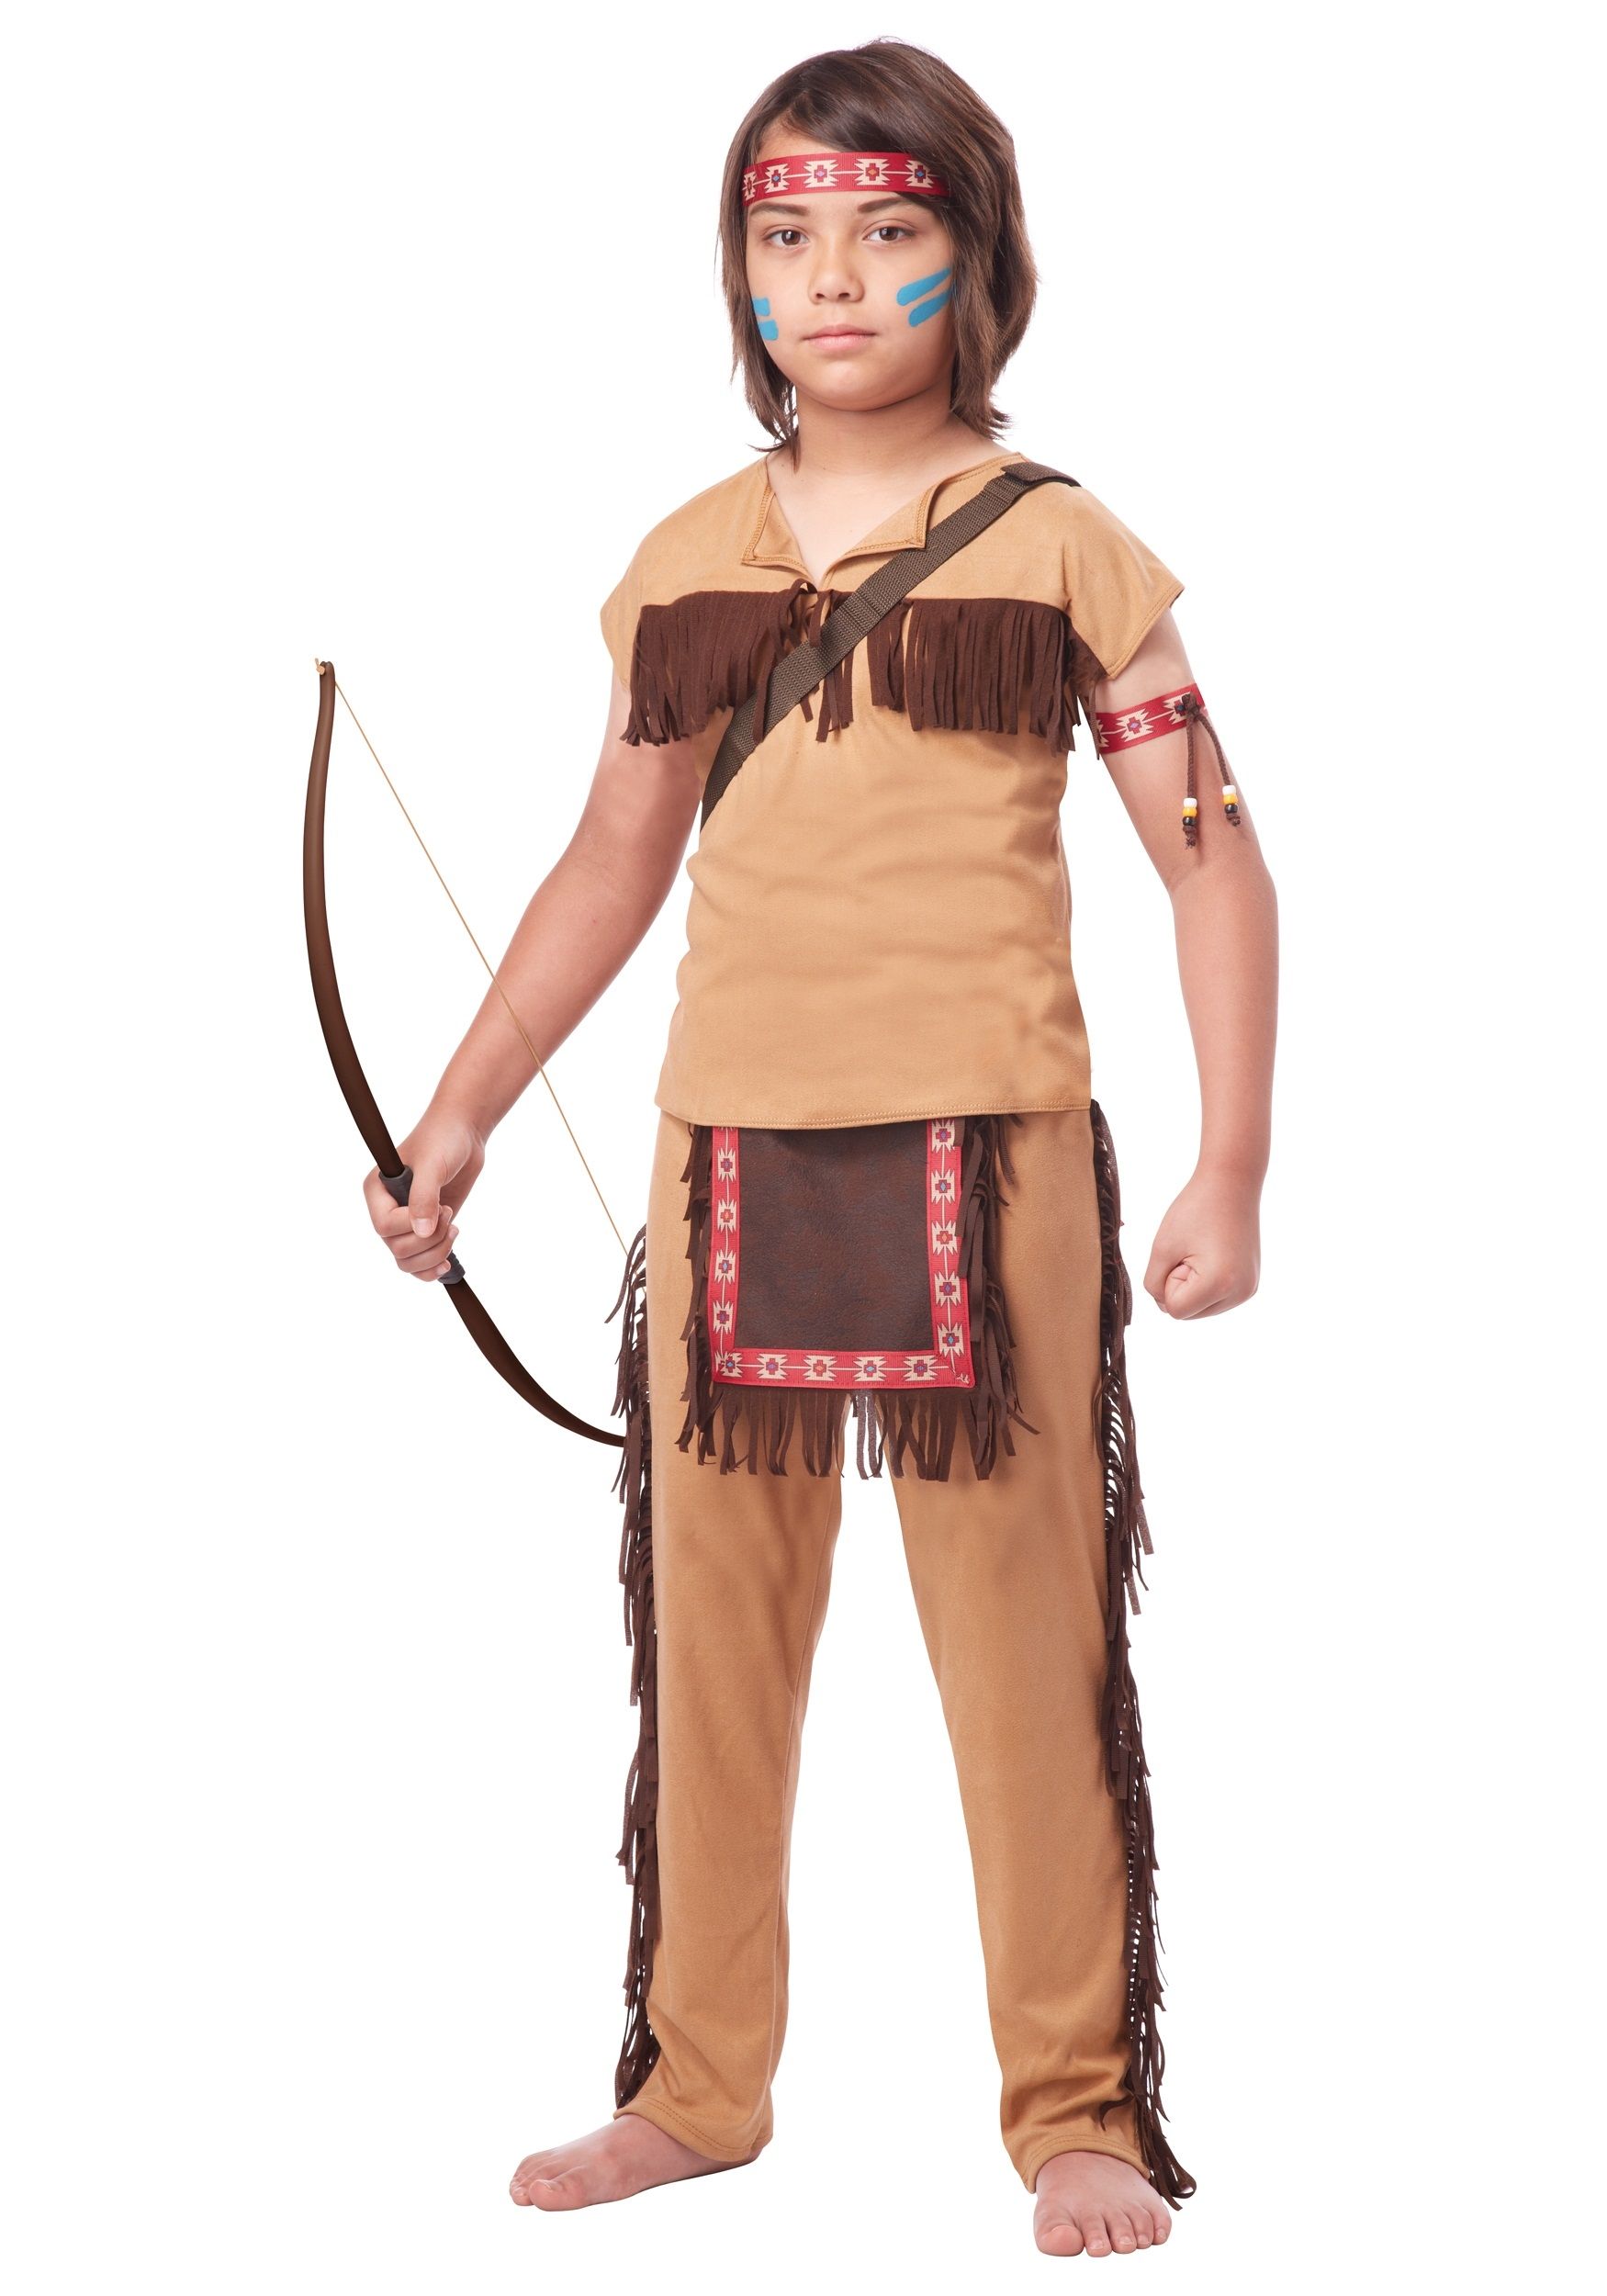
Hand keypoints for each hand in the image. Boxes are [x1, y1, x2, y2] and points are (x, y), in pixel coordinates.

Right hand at [363, 1105, 486, 1282]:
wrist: (463, 1134)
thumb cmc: (443, 1139)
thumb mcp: (433, 1164)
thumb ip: (424, 1196)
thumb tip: (421, 1232)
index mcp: (377, 1192)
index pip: (384, 1226)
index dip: (412, 1225)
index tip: (440, 1206)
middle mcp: (387, 1210)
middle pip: (397, 1249)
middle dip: (429, 1240)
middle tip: (448, 1213)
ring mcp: (406, 1223)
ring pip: (407, 1261)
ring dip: (435, 1254)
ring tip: (453, 1229)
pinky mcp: (425, 1230)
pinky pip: (420, 1263)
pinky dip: (433, 1268)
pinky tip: (449, 1262)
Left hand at [1142, 1165, 1260, 1319]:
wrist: (1231, 1183)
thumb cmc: (1195, 1209)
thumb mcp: (1161, 1248)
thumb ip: (1154, 1284)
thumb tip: (1165, 1305)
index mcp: (1220, 1285)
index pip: (1174, 1310)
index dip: (1169, 1280)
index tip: (1183, 1252)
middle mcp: (1240, 1293)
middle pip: (1188, 1312)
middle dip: (1180, 1285)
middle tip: (1193, 1249)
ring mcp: (1248, 1290)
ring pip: (1200, 1307)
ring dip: (1192, 1284)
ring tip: (1203, 1250)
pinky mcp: (1250, 1284)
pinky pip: (1214, 1297)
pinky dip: (1205, 1282)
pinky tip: (1213, 1254)